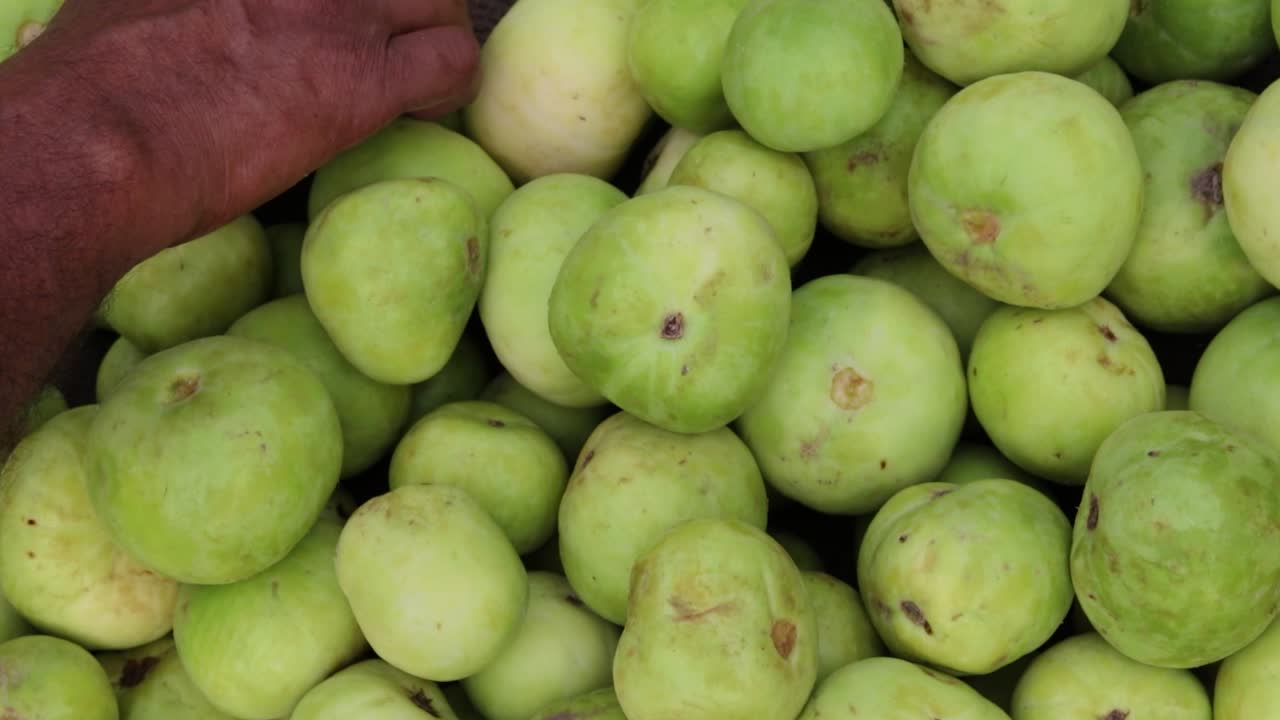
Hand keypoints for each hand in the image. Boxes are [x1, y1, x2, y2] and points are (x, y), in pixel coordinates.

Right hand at [13, 0, 480, 242]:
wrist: (96, 140)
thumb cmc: (88, 81)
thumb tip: (161, 7)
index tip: (341, 17)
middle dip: (408, 2)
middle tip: (394, 37)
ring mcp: (338, 11)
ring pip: (440, 1)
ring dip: (436, 33)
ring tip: (415, 74)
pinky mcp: (364, 81)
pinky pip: (453, 63)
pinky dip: (450, 85)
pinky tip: (422, 107)